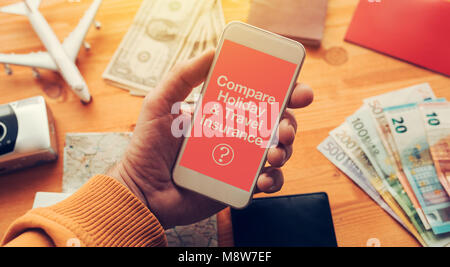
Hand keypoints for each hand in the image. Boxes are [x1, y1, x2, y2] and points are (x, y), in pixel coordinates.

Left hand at [107, 50, 313, 228]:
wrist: (142, 190)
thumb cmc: (148, 147)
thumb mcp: (160, 103)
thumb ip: (183, 76)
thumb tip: (212, 51)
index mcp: (223, 113)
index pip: (260, 98)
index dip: (284, 92)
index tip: (297, 91)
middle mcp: (236, 135)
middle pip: (276, 124)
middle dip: (290, 123)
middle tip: (284, 127)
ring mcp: (240, 161)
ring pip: (278, 151)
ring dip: (285, 151)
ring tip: (274, 154)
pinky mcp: (240, 186)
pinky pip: (268, 182)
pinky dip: (274, 180)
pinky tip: (262, 180)